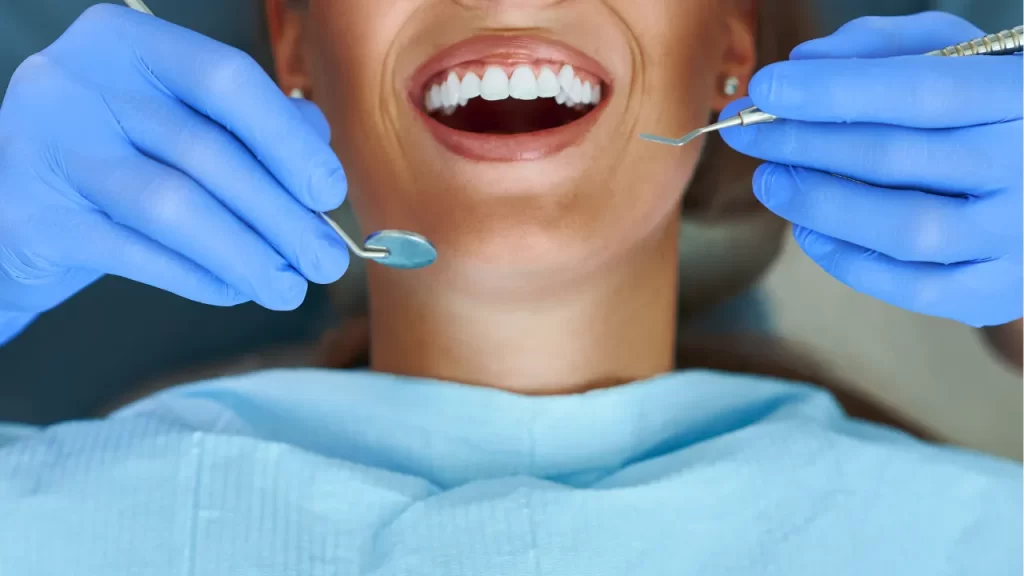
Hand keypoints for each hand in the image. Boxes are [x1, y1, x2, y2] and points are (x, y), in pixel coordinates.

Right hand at [0, 5, 349, 324]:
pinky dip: (198, 277)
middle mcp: (76, 81)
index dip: (288, 141)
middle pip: (207, 152)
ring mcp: (47, 147)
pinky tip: (235, 290)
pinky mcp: (34, 218)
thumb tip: (319, 153)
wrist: (12, 202)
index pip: (226, 78)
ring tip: (289, 288)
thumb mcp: (176, 120)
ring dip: (247, 255)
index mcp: (124, 41)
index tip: (329, 194)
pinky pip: (137, 254)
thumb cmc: (115, 154)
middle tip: (326, 261)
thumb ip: (250, 123)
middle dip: (281, 216)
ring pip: (174, 206)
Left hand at [720, 12, 1022, 326]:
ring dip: (816, 202)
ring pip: (900, 228)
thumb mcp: (962, 55)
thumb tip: (805, 62)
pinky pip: (907, 286)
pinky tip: (807, 228)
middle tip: (746, 132)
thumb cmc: (994, 111)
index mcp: (1023, 98)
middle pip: (895, 158)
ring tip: (769, 179)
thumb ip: (885, 46)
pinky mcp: (995, 292)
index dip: (832, 90)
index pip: (918, 89)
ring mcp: (1016, 239)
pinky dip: (845, 259)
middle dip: (802, 143)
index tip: (765, 89)